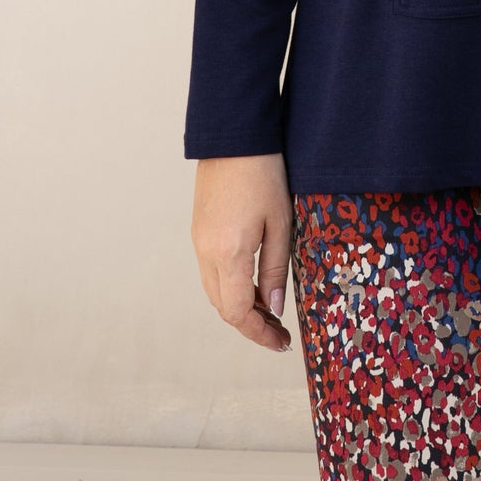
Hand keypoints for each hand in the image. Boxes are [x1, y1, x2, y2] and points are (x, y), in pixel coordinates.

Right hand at [191, 153, 293, 352]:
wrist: (234, 137)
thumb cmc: (264, 173)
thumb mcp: (281, 222)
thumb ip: (276, 268)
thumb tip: (273, 308)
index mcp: (229, 253)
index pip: (237, 313)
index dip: (259, 334)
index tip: (281, 343)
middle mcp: (207, 253)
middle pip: (223, 307)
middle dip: (251, 324)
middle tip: (280, 330)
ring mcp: (199, 242)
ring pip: (216, 291)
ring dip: (240, 306)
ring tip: (270, 309)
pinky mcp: (199, 231)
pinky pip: (212, 272)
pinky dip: (232, 285)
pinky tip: (254, 281)